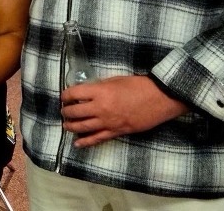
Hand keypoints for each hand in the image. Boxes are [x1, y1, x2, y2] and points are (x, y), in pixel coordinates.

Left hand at [60, 75, 188, 147]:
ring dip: (71, 127)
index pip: (74, 94)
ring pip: (82, 127)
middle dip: (66, 112)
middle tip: (64, 111)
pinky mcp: (116, 132)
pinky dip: (85, 142)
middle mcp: (101, 108)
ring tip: (66, 125)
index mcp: (100, 92)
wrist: (159, 98)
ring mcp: (108, 122)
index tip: (64, 97)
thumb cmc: (138, 85)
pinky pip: (97, 139)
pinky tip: (77, 143)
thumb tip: (86, 92)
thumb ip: (99, 87)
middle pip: (75, 112)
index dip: (65, 96)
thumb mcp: (115, 80)